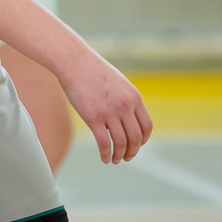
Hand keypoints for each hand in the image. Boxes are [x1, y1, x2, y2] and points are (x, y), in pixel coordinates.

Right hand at [56, 49, 151, 164]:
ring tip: (115, 159)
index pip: (146, 126)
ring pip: (121, 143)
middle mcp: (125, 106)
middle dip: (132, 152)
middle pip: (136, 138)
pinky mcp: (93, 118)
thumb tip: (128, 119)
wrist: (75, 62)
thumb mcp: (118, 84)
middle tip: (127, 157)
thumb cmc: (94, 71)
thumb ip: (126, 100)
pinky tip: (104, 158)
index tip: (136, 145)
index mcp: (134, 97)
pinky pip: (104, 143)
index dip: (143, 140)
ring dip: (119, 156)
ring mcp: (110, 112)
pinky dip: (106, 154)